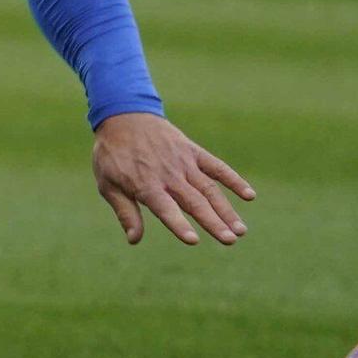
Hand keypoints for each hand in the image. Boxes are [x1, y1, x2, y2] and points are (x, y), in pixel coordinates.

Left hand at [92, 112, 254, 246]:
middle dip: (213, 222)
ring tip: (241, 230)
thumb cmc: (112, 155)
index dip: (178, 225)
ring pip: (210, 189)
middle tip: (230, 240)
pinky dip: (233, 179)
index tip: (193, 240)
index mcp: (146, 185)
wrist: (123, 117)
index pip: (165, 209)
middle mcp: (168, 175)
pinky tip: (249, 195)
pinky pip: (217, 167)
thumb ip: (125, 212)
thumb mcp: (107, 185)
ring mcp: (184, 162)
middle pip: (194, 202)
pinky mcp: (193, 152)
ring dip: (226, 210)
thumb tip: (134, 240)